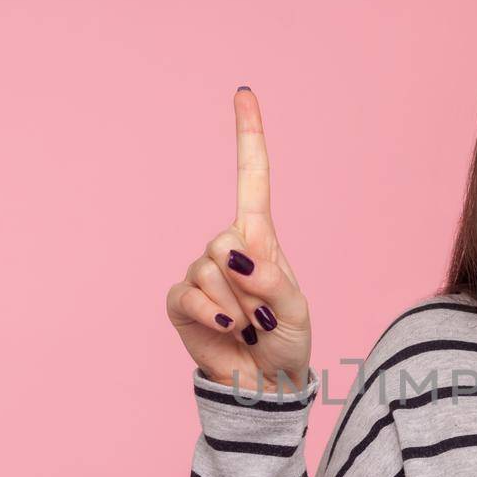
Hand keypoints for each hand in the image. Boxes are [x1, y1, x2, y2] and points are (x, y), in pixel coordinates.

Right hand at [166, 87, 311, 392]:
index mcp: (261, 239)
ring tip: (248, 326)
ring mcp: (200, 273)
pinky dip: (213, 314)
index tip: (244, 93)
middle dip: (249, 282)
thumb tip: (235, 259)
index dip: (249, 137)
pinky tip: (229, 329)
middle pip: (226, 240)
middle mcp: (227, 249)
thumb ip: (272, 280)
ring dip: (236, 306)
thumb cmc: (287, 341)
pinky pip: (189, 294)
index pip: (252, 179)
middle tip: (264, 313)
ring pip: (209, 272)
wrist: (263, 383)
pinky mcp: (181, 301)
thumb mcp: (295, 310)